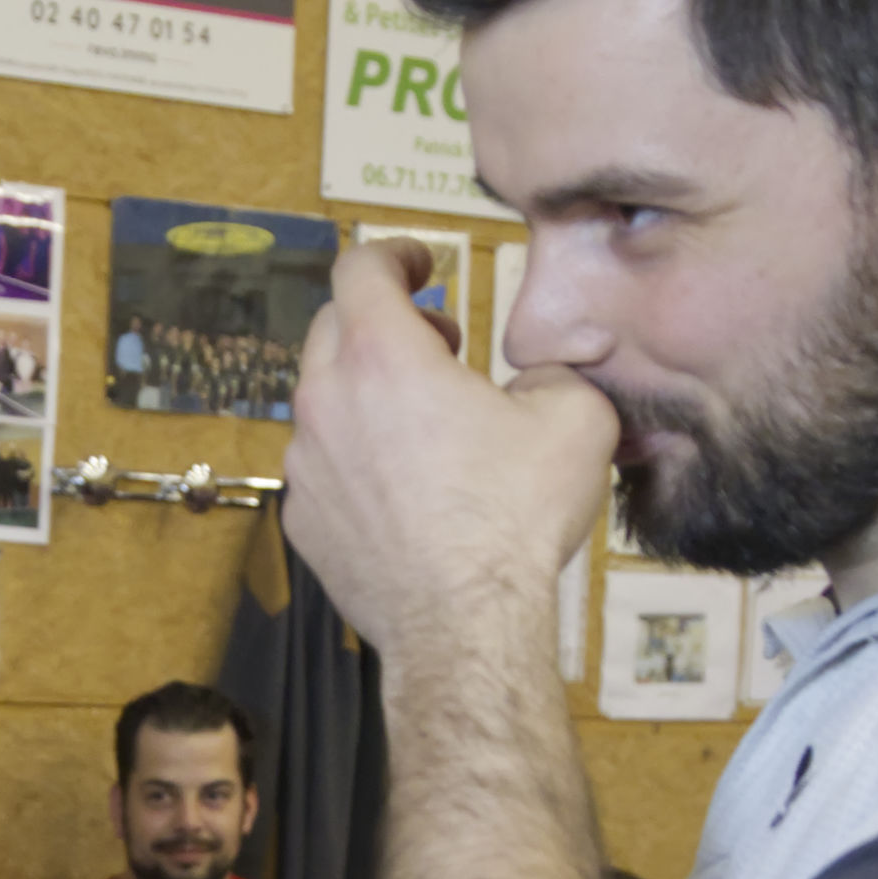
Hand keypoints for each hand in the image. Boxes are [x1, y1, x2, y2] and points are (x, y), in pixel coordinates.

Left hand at [269, 240, 612, 660]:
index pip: (361, 269)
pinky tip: (405, 484)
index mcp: (383, 356)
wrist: (464, 624)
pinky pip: (322, 465)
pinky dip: (355, 456)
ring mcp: (306, 464)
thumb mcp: (574, 417)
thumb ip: (555, 372)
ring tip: (427, 422)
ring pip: (325, 399)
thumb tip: (541, 379)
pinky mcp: (303, 518)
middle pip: (334, 327)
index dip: (393, 254)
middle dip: (386, 320)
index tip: (419, 263)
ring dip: (368, 393)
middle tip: (439, 342)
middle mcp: (328, 401)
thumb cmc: (512, 520)